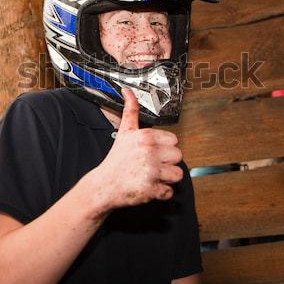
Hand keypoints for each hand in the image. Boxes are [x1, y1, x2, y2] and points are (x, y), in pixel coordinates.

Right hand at [96, 88, 182, 210]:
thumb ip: (130, 109)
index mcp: (146, 137)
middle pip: (178, 156)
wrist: (105, 184)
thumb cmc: (117, 159)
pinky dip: (162, 192)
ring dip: (168, 177)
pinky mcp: (152, 189)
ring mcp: (151, 171)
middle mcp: (150, 152)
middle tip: (153, 164)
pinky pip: (170, 191)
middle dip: (168, 162)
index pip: (174, 140)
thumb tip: (127, 91)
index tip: (154, 151)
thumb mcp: (125, 131)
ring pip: (178, 174)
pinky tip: (150, 186)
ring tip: (153, 175)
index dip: (165, 147)